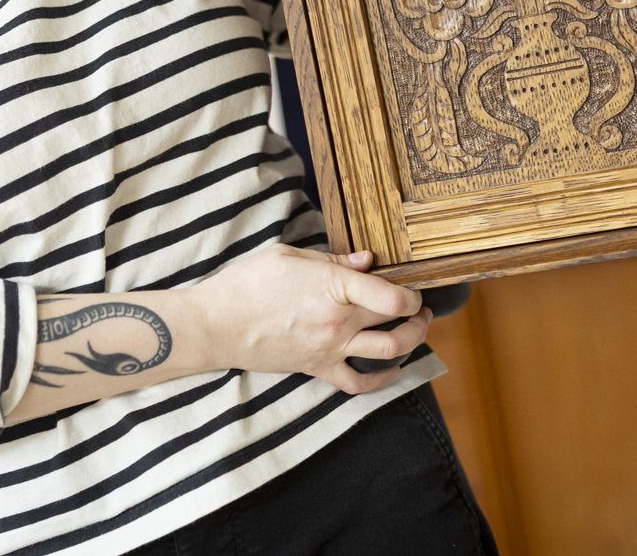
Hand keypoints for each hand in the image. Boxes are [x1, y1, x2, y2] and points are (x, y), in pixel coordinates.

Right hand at [192, 245, 428, 394]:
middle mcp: (338, 322)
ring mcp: (330, 349)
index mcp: (333, 287)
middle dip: (417, 310)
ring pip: (389, 351)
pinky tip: (393, 367)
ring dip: (412, 340)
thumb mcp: (289, 256)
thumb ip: (334, 260)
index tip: (412, 282)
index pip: (392, 295)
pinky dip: (382, 379)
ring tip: (417, 328)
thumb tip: (367, 261)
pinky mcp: (318, 368)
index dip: (411, 289)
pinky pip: (358, 382)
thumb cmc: (247, 283)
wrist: (216, 324)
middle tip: (420, 302)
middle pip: (396, 320)